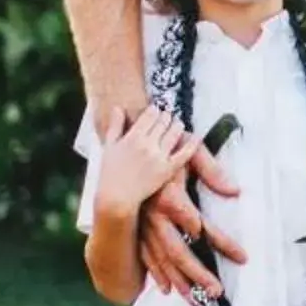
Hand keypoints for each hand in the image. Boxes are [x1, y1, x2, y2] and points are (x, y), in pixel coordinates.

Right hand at [95, 103, 196, 220]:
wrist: (117, 198)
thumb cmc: (110, 173)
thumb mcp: (109, 147)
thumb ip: (115, 126)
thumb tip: (118, 107)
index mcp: (133, 137)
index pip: (151, 113)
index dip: (155, 110)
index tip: (155, 111)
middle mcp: (148, 144)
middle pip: (164, 120)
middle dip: (166, 116)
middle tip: (166, 117)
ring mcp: (159, 157)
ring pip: (175, 132)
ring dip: (177, 125)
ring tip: (176, 124)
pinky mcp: (168, 169)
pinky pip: (185, 153)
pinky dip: (192, 143)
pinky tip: (196, 136)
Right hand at [135, 138, 244, 300]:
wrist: (136, 138)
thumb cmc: (168, 144)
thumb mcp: (191, 150)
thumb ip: (212, 170)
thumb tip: (234, 192)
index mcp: (169, 196)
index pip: (202, 227)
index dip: (223, 243)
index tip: (243, 257)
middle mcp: (154, 215)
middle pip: (178, 251)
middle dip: (198, 274)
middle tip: (217, 291)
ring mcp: (143, 224)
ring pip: (161, 259)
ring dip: (179, 281)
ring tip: (196, 300)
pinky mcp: (135, 227)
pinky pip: (145, 256)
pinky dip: (156, 273)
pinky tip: (166, 289)